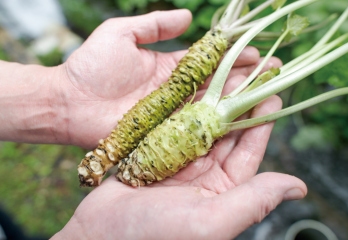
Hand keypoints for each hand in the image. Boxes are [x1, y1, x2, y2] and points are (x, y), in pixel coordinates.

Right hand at [52, 93, 306, 239]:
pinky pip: (174, 124)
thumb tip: (298, 187)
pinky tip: (191, 86)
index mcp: (222, 192)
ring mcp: (178, 161)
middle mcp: (203, 176)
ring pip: (201, 124)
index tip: (272, 93)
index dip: (260, 122)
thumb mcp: (210, 222)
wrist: (97, 236)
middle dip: (238, 104)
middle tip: (250, 74)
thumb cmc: (153, 236)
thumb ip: (252, 201)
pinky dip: (182, 105)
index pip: (247, 152)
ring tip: (224, 72)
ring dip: (212, 100)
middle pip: (226, 133)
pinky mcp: (154, 151)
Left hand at [56, 10, 262, 148]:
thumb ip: (153, 25)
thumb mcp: (120, 34)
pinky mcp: (165, 134)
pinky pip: (195, 130)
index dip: (233, 55)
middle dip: (246, 78)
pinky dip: (218, 125)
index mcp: (169, 68)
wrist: (68, 102)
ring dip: (239, 100)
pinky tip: (240, 121)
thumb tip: (188, 17)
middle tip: (274, 74)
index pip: (209, 60)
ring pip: (212, 106)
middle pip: (217, 84)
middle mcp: (176, 92)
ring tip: (267, 94)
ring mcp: (172, 114)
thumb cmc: (90, 66)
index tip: (258, 51)